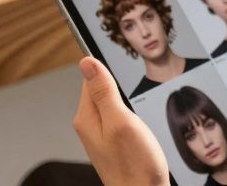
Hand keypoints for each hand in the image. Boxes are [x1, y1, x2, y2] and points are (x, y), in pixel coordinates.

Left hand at [73, 58, 169, 185]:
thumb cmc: (134, 165)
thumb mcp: (121, 121)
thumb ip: (103, 91)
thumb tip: (86, 62)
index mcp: (86, 116)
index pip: (91, 77)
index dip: (109, 70)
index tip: (125, 73)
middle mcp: (89, 124)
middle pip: (100, 89)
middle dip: (119, 86)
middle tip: (135, 96)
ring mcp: (101, 134)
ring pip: (111, 103)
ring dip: (126, 101)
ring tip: (138, 111)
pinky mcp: (113, 142)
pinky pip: (118, 117)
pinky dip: (130, 115)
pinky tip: (140, 124)